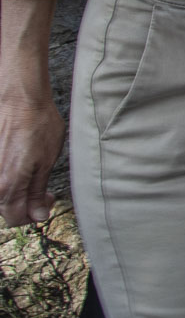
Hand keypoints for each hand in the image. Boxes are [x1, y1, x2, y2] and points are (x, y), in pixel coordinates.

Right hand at [0, 90, 63, 226]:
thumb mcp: (47, 161)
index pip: (15, 219)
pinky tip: (15, 163)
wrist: (18, 97)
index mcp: (7, 186)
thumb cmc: (37, 123)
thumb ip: (38, 192)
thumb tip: (38, 215)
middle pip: (3, 208)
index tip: (47, 202)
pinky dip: (4, 175)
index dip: (34, 214)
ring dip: (12, 191)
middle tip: (42, 190)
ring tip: (28, 174)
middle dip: (23, 204)